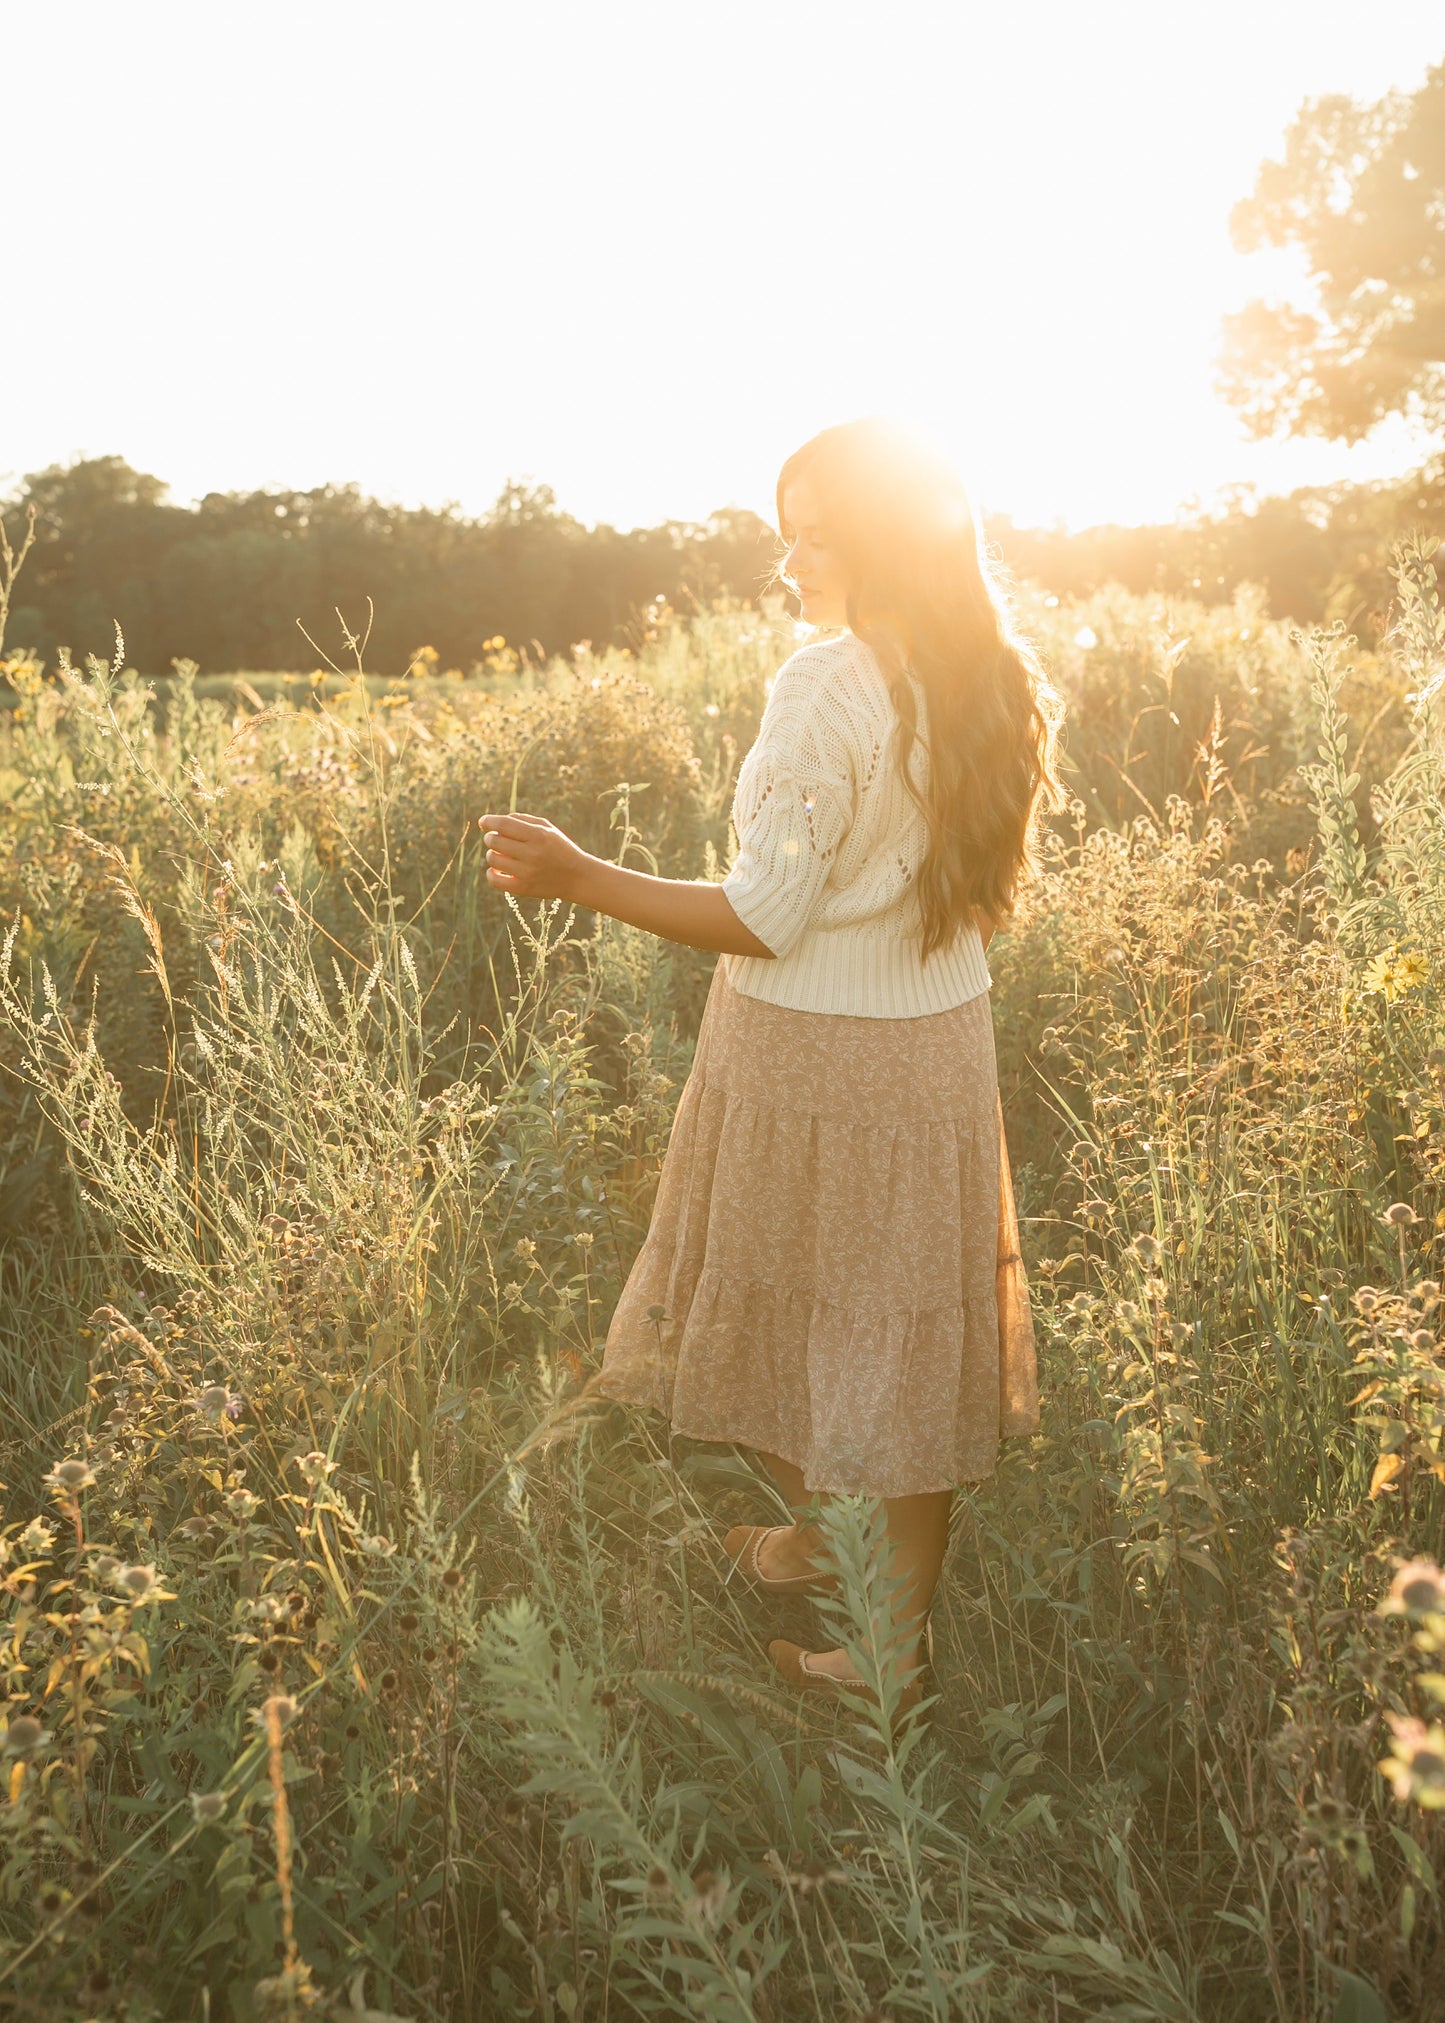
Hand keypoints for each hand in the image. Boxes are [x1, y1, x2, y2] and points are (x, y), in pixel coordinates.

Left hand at [479, 812, 593, 901]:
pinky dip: (491, 873)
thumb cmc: (559, 848)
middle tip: (495, 839)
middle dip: (491, 837)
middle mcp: (532, 853)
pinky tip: (497, 869)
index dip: (489, 821)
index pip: (504, 825)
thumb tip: (495, 822)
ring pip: (493, 859)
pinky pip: (495, 880)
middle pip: (495, 841)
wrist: (577, 876)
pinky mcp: (523, 888)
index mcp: (538, 835)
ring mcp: (527, 872)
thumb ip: (522, 820)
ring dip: (492, 854)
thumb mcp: (547, 828)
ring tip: (500, 854)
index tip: (483, 822)